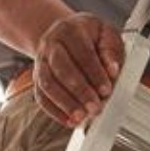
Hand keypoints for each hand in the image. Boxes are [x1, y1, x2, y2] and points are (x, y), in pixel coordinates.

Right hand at [34, 12, 125, 126]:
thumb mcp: (106, 34)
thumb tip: (112, 70)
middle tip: (95, 107)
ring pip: (47, 83)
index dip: (94, 73)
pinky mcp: (37, 78)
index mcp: (69, 30)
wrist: (65, 34)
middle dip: (79, 90)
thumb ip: (111, 50)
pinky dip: (55, 111)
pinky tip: (69, 121)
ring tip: (81, 117)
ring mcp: (41, 62)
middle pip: (61, 68)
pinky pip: (41, 97)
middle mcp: (50, 44)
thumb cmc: (90, 36)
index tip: (106, 90)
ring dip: (65, 103)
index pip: (82, 52)